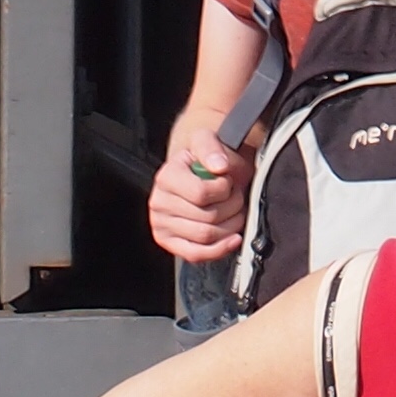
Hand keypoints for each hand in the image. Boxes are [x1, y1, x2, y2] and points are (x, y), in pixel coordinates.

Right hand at [148, 118, 246, 263]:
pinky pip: (196, 254)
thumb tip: (219, 165)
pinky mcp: (170, 243)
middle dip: (232, 208)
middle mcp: (159, 203)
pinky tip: (233, 239)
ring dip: (230, 226)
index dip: (224, 189)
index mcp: (166, 177)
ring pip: (206, 237)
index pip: (201, 194)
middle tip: (237, 197)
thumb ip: (211, 147)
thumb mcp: (206, 142)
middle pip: (207, 218)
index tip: (228, 182)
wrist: (197, 174)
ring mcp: (162, 225)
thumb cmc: (203, 161)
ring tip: (235, 212)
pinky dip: (219, 250)